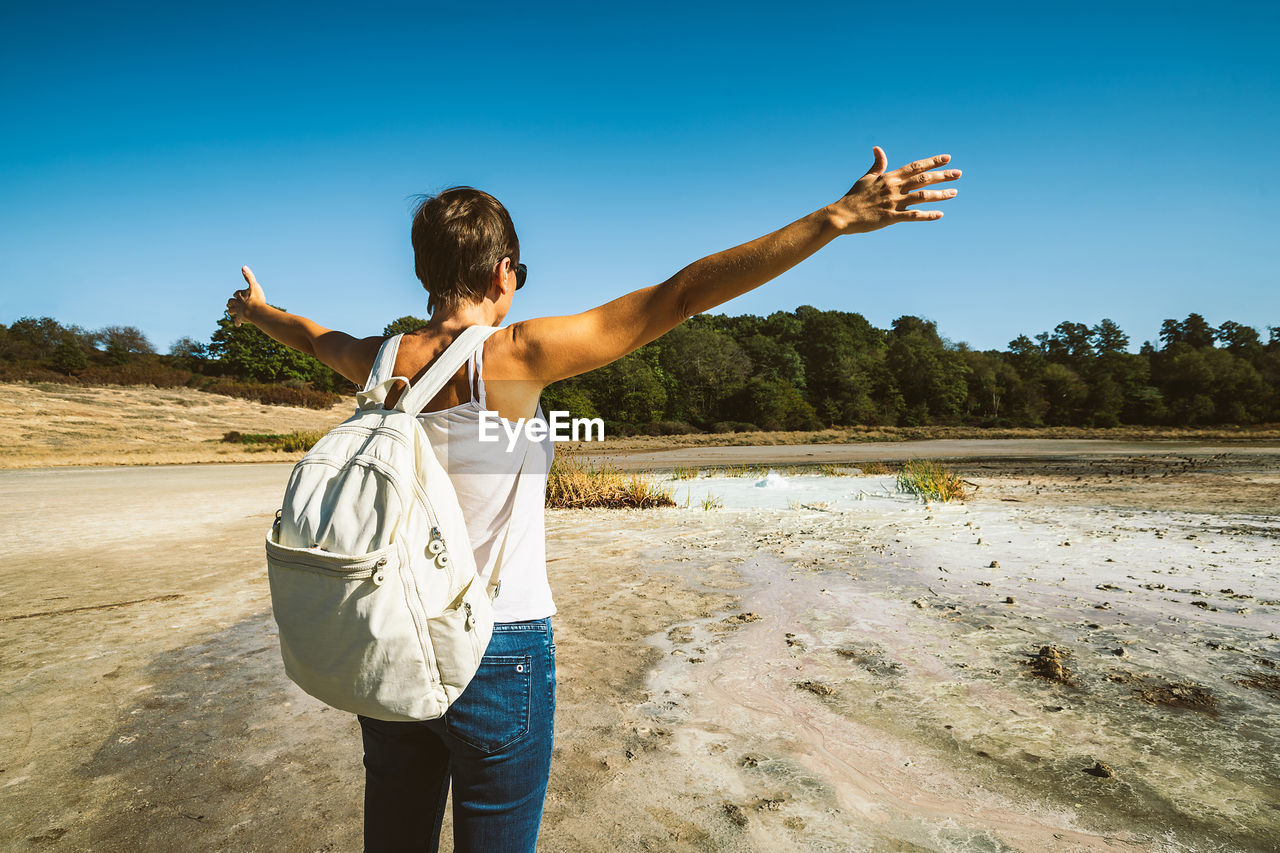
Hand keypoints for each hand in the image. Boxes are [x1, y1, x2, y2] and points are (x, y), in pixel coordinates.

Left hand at [226, 266, 266, 326]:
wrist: (254, 311)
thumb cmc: (255, 298)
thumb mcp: (253, 285)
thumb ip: (249, 277)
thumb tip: (243, 266)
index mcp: (240, 295)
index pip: (236, 293)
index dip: (236, 294)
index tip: (236, 294)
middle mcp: (237, 303)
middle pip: (231, 302)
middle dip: (230, 302)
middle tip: (229, 303)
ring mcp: (238, 311)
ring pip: (231, 311)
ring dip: (231, 311)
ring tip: (231, 312)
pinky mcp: (240, 319)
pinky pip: (237, 321)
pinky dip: (237, 322)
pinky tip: (238, 324)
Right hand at [829, 147, 960, 234]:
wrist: (842, 215)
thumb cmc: (854, 196)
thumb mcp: (866, 178)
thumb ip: (877, 165)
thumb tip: (877, 148)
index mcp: (889, 177)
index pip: (915, 166)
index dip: (932, 162)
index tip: (947, 158)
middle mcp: (894, 187)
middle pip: (923, 178)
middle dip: (943, 175)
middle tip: (959, 174)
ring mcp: (893, 202)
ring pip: (922, 196)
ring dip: (940, 194)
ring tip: (954, 193)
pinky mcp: (890, 218)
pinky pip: (912, 216)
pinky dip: (927, 215)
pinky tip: (939, 214)